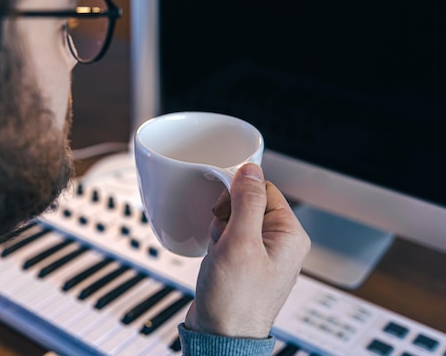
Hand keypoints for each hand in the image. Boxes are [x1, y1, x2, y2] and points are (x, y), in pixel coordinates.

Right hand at [184, 163, 310, 338]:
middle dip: (227, 215)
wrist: (220, 338)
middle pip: (249, 202)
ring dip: (220, 229)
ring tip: (220, 252)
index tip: (224, 210)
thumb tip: (251, 168)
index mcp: (290, 235)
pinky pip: (230, 237)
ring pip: (236, 219)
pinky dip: (217, 242)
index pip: (264, 189)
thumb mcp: (240, 243)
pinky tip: (216, 258)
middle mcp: (280, 243)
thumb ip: (246, 202)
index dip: (239, 195)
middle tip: (223, 237)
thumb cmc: (235, 300)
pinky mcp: (245, 263)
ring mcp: (262, 254)